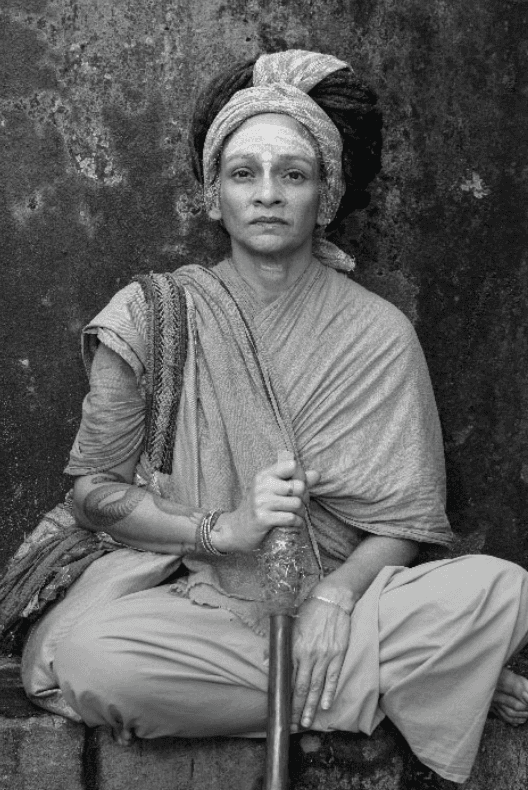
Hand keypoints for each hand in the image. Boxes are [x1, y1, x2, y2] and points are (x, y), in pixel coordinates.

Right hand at [214, 458, 318, 552]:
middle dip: (304, 498)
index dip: (301, 476)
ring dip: (301, 513)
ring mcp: (261, 502)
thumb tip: (317, 474)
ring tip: (296, 515)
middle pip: (299, 486)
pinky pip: (290, 518)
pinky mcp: (263, 518)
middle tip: (299, 505)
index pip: (291, 465)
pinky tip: (294, 524)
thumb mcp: (272, 490)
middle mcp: (262, 486)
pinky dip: (297, 523)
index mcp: (264, 475)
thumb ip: (295, 480)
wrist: (236, 529)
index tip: (298, 486)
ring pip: (296, 503)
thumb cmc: (259, 507)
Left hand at [291, 594, 351, 729]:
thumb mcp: (290, 626)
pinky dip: (328, 692)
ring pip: (316, 686)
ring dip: (310, 706)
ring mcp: (324, 656)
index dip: (284, 696)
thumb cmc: (309, 611)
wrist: (332, 600)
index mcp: (294, 648)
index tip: (281, 710)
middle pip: (301, 687)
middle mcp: (309, 655)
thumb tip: (266, 663)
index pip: (288, 678)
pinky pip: (332, 677)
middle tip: (292, 724)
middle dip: (296, 708)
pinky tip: (324, 705)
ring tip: (306, 722)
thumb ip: (279, 646)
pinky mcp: (338, 654)